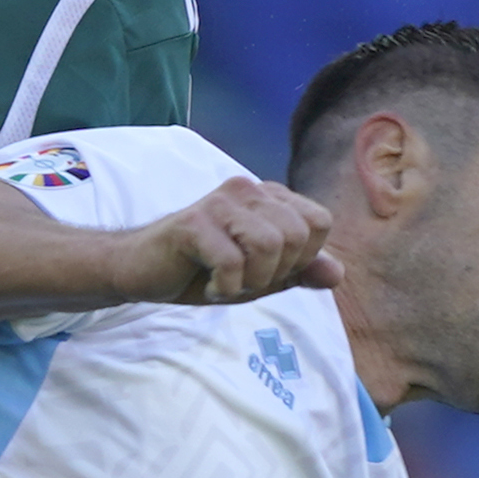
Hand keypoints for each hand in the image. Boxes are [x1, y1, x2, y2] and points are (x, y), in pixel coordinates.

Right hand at [126, 179, 338, 307]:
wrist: (141, 271)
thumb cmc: (200, 271)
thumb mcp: (259, 277)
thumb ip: (299, 272)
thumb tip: (337, 274)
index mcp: (269, 197)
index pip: (319, 223)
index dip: (301, 259)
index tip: (265, 270)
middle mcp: (248, 190)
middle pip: (297, 236)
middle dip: (275, 273)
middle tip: (242, 279)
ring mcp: (220, 202)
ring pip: (269, 246)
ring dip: (250, 280)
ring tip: (224, 281)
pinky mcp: (194, 222)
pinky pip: (232, 262)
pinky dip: (224, 287)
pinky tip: (207, 284)